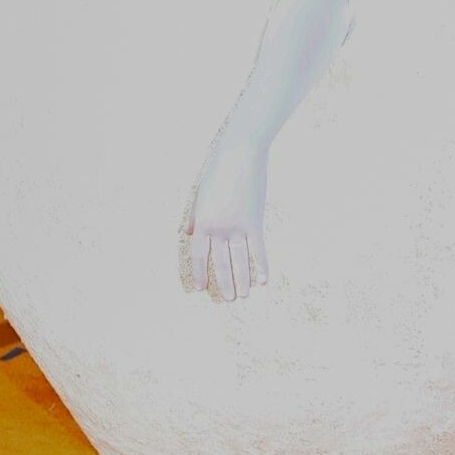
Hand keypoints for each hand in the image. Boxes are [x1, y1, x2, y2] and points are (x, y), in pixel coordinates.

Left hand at [184, 138, 269, 301]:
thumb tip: (191, 234)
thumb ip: (195, 216)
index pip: (198, 255)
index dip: (199, 273)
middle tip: (228, 300)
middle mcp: (219, 228)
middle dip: (224, 283)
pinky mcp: (255, 222)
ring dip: (242, 280)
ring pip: (240, 261)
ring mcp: (238, 227)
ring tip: (243, 296)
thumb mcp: (200, 193)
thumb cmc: (217, 171)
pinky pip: (259, 250)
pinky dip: (262, 266)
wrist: (240, 155)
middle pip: (220, 262)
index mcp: (202, 221)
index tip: (200, 289)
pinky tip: (263, 281)